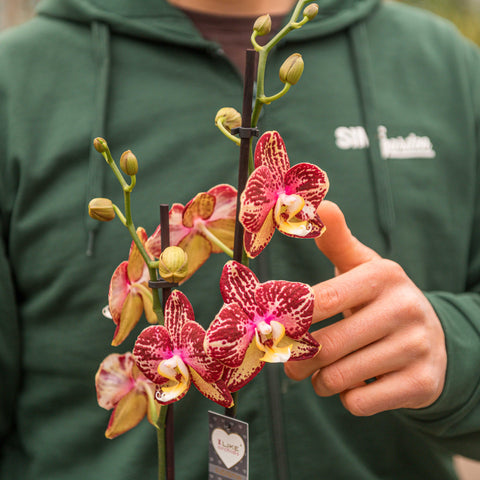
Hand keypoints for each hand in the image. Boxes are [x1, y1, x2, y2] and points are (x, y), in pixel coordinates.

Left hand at [284, 201, 446, 415]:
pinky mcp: (423, 384)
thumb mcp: (362, 267)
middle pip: (326, 346)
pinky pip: (360, 403)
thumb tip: (322, 203)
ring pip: (339, 378)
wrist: (434, 338)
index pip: (322, 300)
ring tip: (321, 373)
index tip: (269, 327)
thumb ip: (337, 240)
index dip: (290, 318)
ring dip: (319, 381)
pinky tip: (353, 384)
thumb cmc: (380, 299)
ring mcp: (417, 348)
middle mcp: (404, 309)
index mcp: (383, 276)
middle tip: (288, 363)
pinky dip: (346, 398)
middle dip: (297, 360)